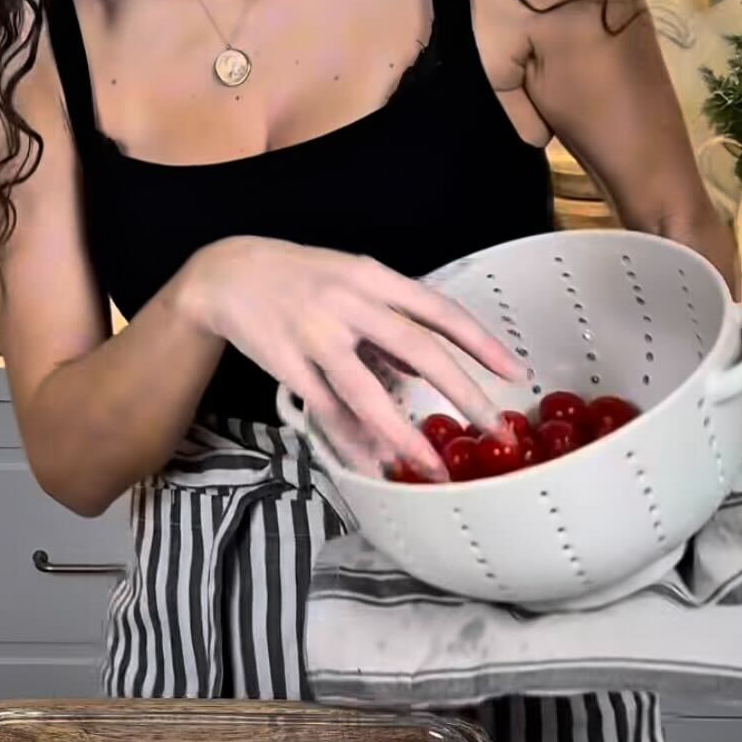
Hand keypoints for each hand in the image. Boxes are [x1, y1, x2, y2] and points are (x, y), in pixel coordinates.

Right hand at [178, 236, 518, 479]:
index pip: (439, 310)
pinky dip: (350, 440)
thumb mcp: (350, 282)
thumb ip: (385, 323)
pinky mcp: (287, 363)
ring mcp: (316, 334)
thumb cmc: (298, 278)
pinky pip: (326, 410)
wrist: (228, 273)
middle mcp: (349, 303)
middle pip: (418, 351)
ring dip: (403, 435)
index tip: (514, 372)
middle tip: (494, 430)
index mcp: (372, 277)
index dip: (480, 342)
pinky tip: (370, 464)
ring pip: (369, 393)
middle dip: (462, 395)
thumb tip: (417, 375)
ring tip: (432, 468)